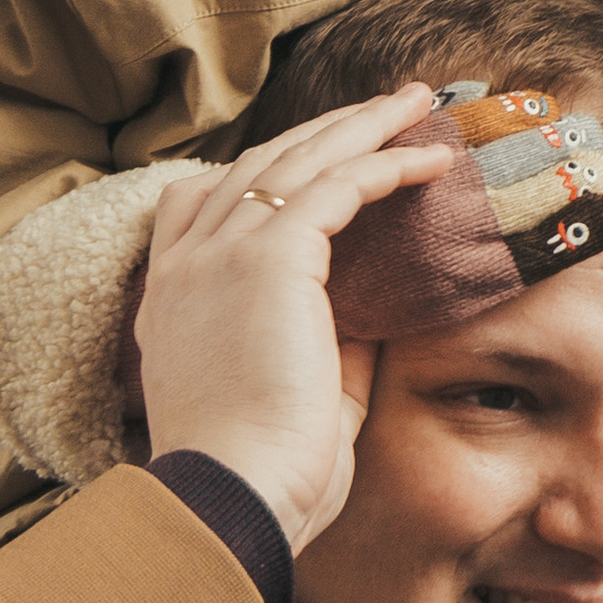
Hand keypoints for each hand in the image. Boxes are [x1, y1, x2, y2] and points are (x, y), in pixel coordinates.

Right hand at [136, 88, 453, 552]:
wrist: (231, 497)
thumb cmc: (261, 479)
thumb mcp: (290, 401)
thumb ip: (325, 351)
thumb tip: (371, 322)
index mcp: (172, 301)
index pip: (200, 203)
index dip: (259, 172)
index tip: (312, 159)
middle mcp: (186, 265)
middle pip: (257, 166)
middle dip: (324, 131)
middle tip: (384, 107)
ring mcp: (220, 254)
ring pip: (298, 161)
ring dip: (362, 126)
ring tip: (416, 104)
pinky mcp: (269, 256)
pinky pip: (337, 186)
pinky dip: (385, 165)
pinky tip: (429, 161)